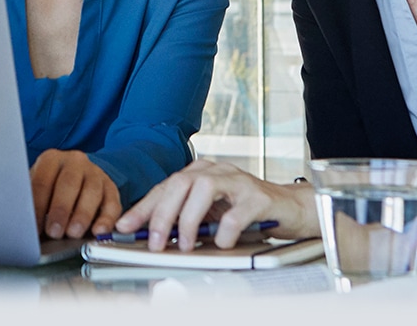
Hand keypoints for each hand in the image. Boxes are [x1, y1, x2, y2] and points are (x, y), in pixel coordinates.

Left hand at [30, 149, 121, 239]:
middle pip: (69, 184)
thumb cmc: (51, 188)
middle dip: (61, 210)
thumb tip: (25, 226)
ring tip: (74, 233)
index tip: (34, 228)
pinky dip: (106, 219)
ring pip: (92, 191)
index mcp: (51, 159)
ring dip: (82, 215)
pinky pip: (112, 203)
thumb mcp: (39, 189)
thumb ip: (33, 202)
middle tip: (54, 232)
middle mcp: (75, 161)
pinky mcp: (110, 187)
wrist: (77, 177)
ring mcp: (95, 172)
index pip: (42, 182)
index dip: (38, 206)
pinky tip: (98, 231)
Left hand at [114, 159, 318, 250]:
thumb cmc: (248, 211)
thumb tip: (152, 234)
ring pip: (204, 189)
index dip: (142, 207)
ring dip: (188, 220)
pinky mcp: (260, 197)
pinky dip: (224, 229)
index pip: (165, 186)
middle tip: (154, 241)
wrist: (293, 209)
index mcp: (202, 173)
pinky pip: (237, 211)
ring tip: (185, 244)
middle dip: (161, 214)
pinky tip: (220, 242)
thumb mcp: (211, 213)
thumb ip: (186, 218)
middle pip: (180, 183)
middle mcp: (218, 171)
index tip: (123, 227)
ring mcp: (240, 181)